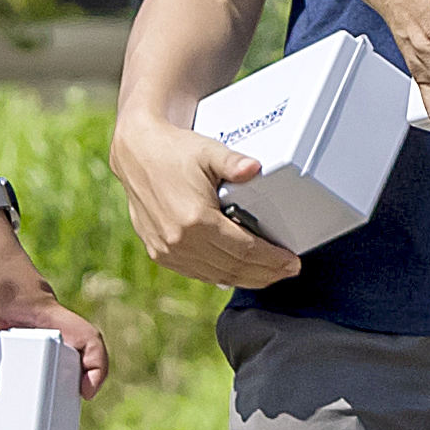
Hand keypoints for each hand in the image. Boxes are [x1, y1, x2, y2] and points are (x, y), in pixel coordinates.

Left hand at [0, 198, 106, 399]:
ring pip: (29, 357)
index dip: (95, 366)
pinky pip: (3, 350)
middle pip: (61, 356)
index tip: (84, 391)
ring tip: (3, 404)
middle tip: (41, 411)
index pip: (87, 339)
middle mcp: (37, 320)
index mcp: (48, 313)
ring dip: (21, 378)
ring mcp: (17, 321)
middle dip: (56, 384)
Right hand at [114, 102, 305, 292]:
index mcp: (195, 219)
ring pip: (216, 275)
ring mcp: (168, 251)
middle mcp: (180, 241)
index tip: (292, 262)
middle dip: (266, 273)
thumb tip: (255, 168)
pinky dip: (222, 275)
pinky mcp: (160, 253)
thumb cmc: (174, 151)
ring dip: (247, 278)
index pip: (244, 250)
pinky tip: (240, 273)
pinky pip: (198, 272)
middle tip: (289, 270)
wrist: (137, 154)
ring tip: (270, 274)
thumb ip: (233, 162)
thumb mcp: (207, 151)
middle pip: (233, 268)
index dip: (272, 259)